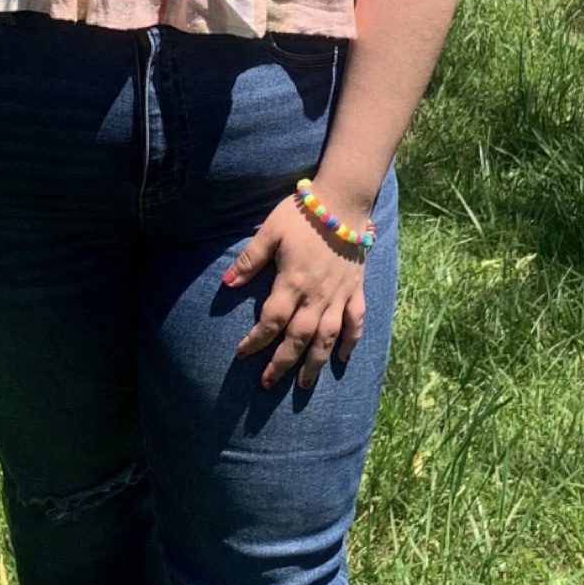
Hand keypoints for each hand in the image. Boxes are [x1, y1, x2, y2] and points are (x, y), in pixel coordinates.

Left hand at [224, 192, 369, 389]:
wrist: (343, 200)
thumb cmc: (302, 214)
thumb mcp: (269, 232)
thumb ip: (249, 260)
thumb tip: (227, 284)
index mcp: (292, 283)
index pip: (271, 322)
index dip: (255, 341)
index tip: (241, 355)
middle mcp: (317, 296)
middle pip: (298, 338)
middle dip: (282, 363)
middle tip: (268, 383)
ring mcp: (339, 295)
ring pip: (327, 338)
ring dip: (315, 363)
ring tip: (304, 384)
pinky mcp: (356, 289)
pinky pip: (356, 321)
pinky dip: (351, 341)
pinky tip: (343, 358)